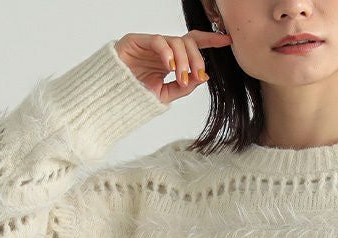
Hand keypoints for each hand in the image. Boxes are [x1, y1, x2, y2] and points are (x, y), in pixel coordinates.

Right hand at [115, 30, 232, 104]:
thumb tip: (202, 77)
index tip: (227, 41)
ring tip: (180, 78)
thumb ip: (183, 87)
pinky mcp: (137, 40)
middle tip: (198, 75)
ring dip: (184, 61)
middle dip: (197, 59)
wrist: (111, 98)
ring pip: (176, 42)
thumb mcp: (164, 96)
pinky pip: (159, 41)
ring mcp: (150, 44)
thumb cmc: (135, 96)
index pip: (193, 45)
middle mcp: (163, 49)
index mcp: (171, 59)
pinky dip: (167, 53)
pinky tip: (170, 67)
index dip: (210, 41)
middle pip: (188, 43)